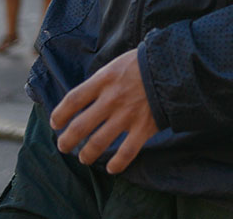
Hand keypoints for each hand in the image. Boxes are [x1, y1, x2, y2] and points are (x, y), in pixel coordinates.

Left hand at [50, 48, 158, 174]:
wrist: (176, 66)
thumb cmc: (145, 63)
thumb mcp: (118, 63)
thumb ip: (102, 81)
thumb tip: (87, 98)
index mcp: (104, 80)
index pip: (72, 100)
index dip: (59, 114)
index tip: (56, 123)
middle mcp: (112, 99)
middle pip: (80, 126)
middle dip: (67, 140)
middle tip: (64, 146)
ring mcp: (128, 115)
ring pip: (98, 143)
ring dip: (86, 154)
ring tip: (83, 157)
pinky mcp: (144, 127)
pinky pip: (126, 153)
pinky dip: (117, 164)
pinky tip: (111, 168)